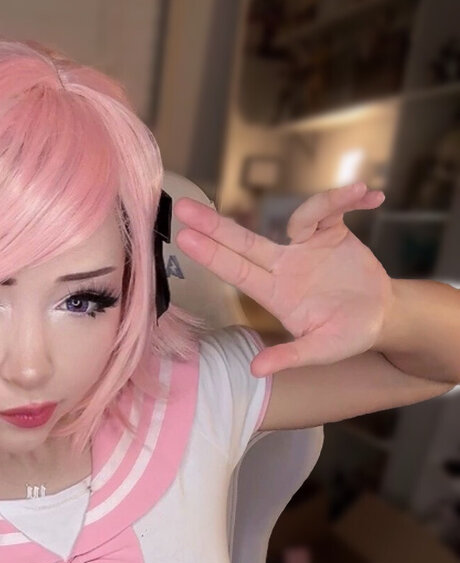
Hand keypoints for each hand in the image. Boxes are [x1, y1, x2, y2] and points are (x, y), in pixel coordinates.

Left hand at [174, 182, 394, 376]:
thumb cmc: (347, 336)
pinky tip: (371, 197)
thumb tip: (255, 370)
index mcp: (275, 293)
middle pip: (244, 241)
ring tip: (356, 193)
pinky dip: (349, 199)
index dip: (212, 255)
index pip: (236, 271)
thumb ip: (290, 357)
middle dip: (215, 224)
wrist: (379, 319)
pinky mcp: (331, 233)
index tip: (185, 238)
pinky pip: (333, 209)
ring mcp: (305, 247)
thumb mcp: (320, 349)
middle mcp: (284, 267)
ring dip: (324, 202)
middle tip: (183, 207)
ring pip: (300, 216)